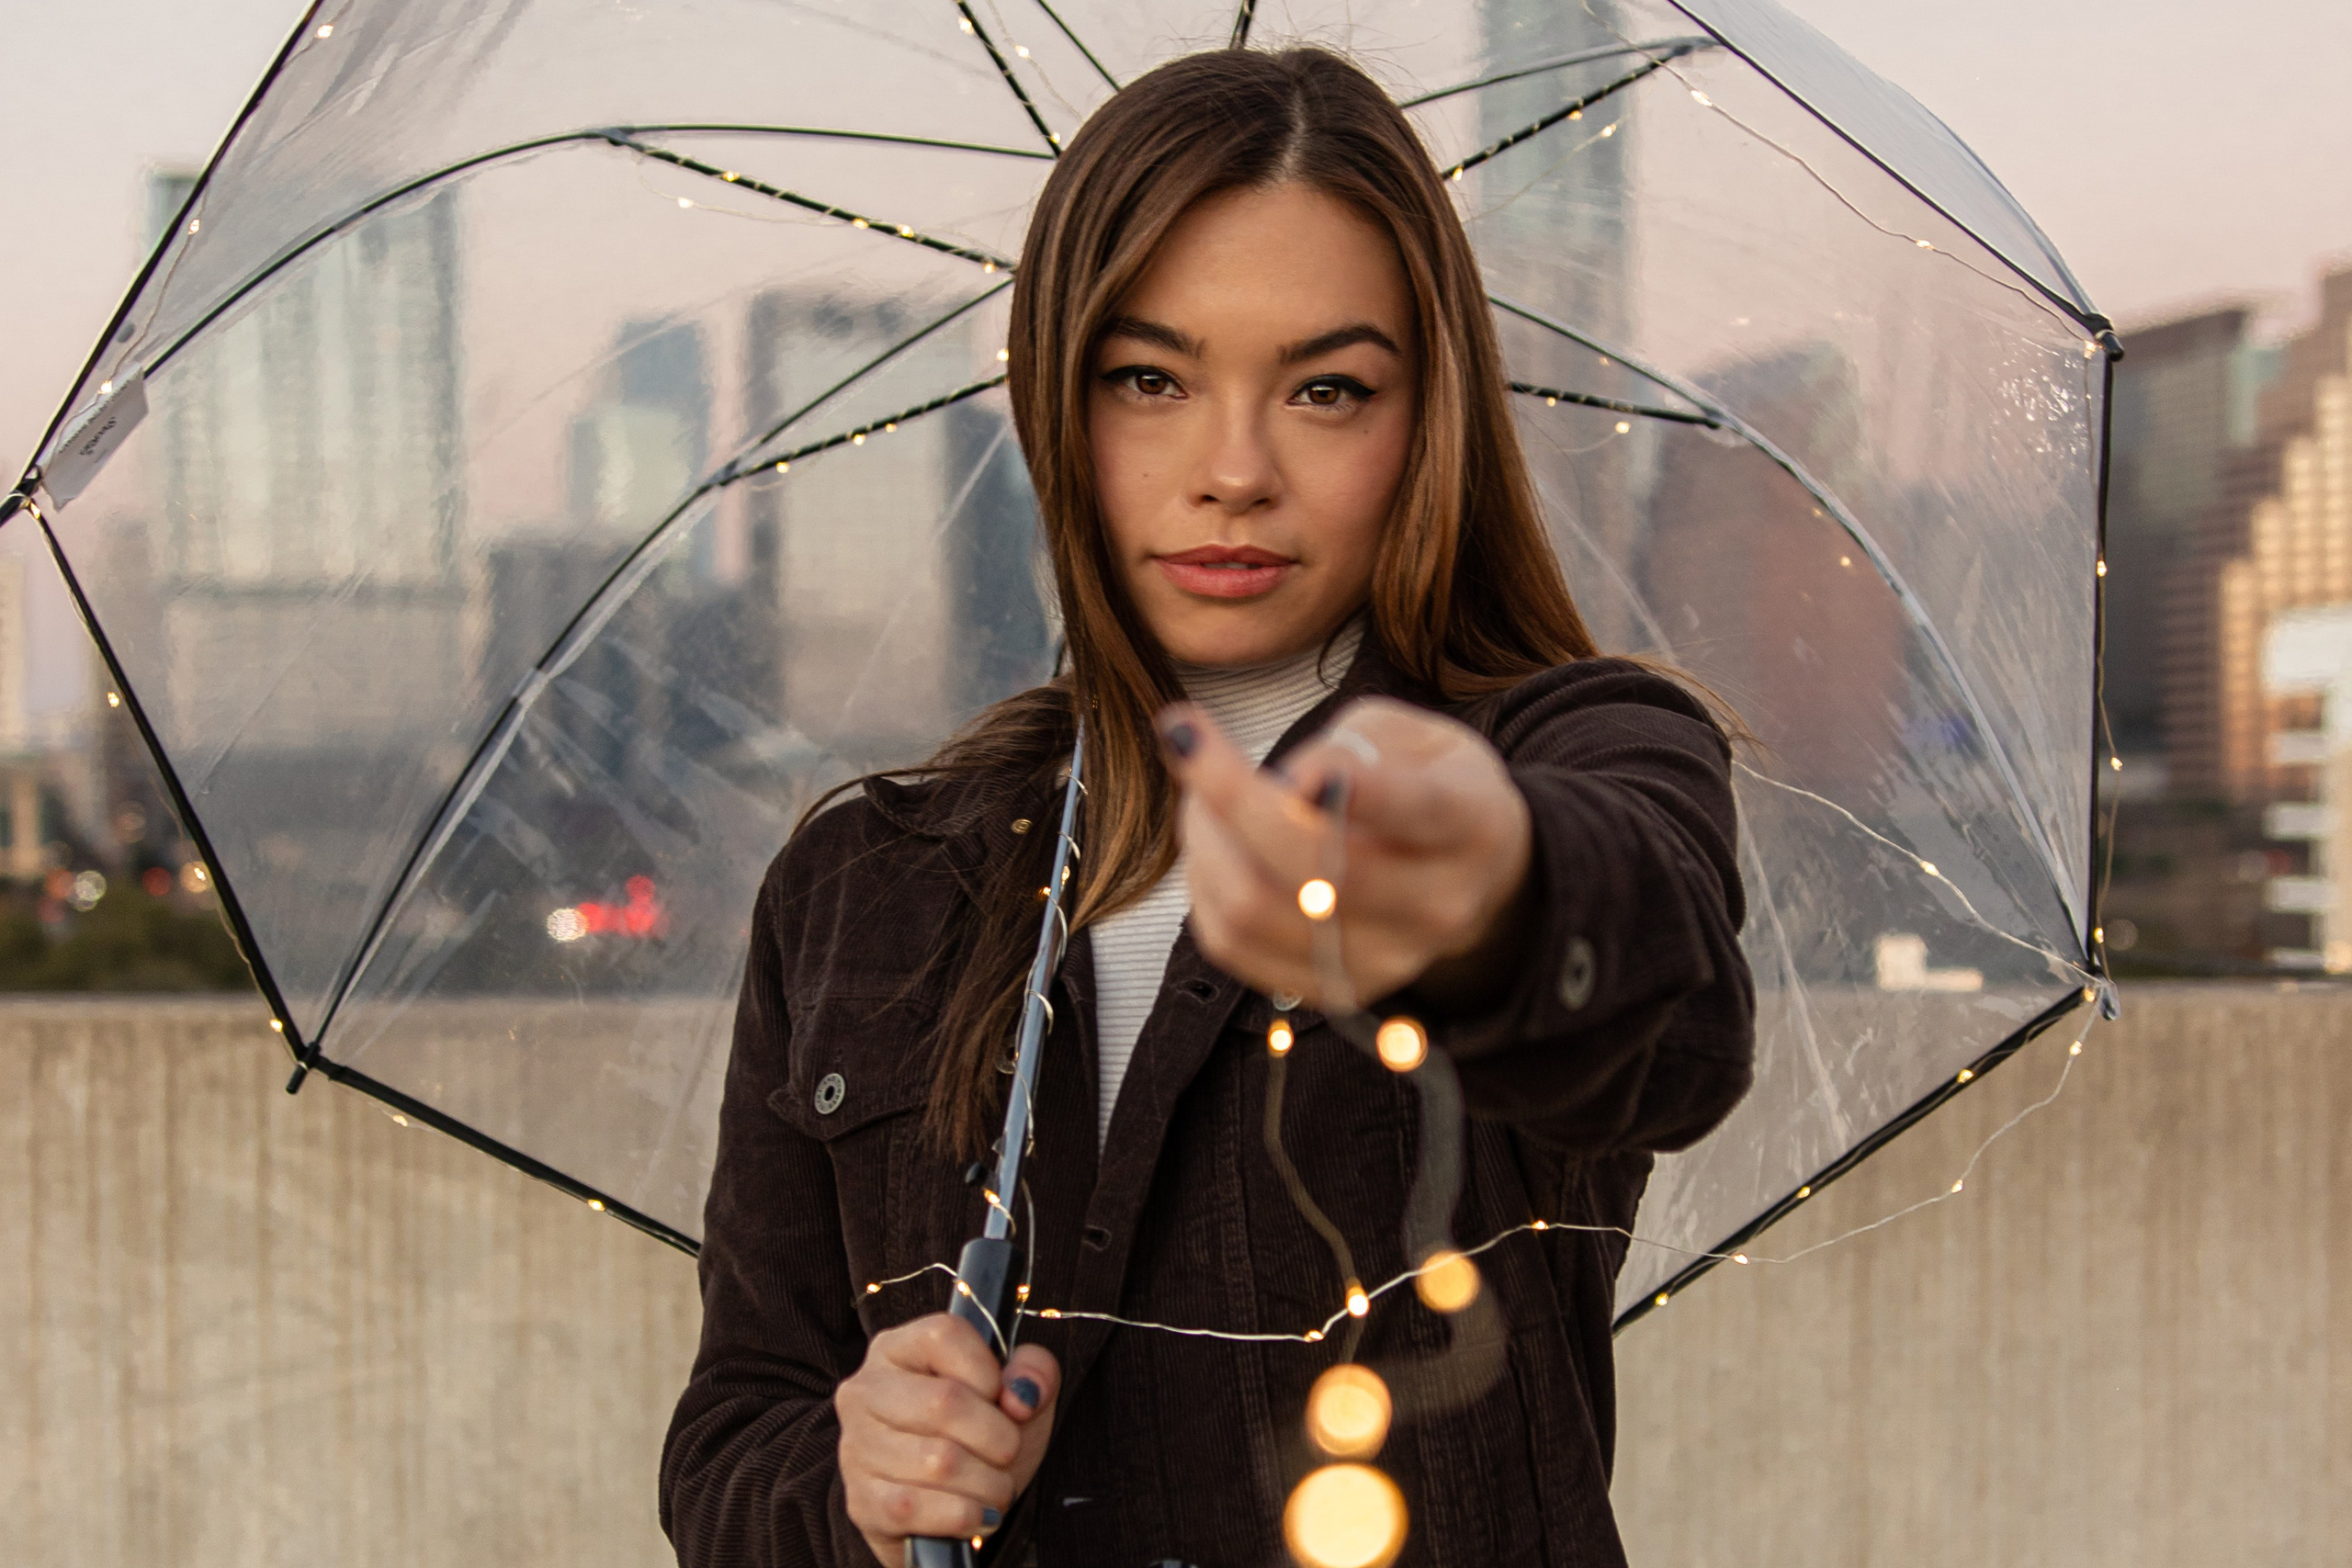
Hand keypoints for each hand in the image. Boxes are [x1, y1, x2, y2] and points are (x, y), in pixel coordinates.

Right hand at [835, 1315, 1060, 1565]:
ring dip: (988, 1483)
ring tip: (995, 1486)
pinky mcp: (861, 1503)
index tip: (1000, 1397)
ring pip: (939, 1462)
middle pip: (945, 1401)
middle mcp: (866, 1391)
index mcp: (897, 1348)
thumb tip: (1022, 1395)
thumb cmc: (980, 1437)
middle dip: (998, 1437)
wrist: (949, 1509)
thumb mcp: (1016, 1393)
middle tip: (1008, 1452)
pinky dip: (963, 1516)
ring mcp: (857, 1448)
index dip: (988, 1370)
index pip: (943, 1335)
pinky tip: (976, 1514)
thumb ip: (1034, 1372)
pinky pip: (917, 1508)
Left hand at [1158, 695, 1533, 1010]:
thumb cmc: (1428, 785)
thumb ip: (1351, 746)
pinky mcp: (1338, 989)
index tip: (1296, 762)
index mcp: (1470, 823)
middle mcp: (1438, 903)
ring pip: (1255, 910)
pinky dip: (1202, 888)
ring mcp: (1389, 958)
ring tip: (1200, 796)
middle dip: (1227, 794)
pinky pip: (1234, 946)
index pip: (1414, 808)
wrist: (1470, 876)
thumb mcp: (1412, 736)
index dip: (1352, 786)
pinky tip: (1213, 847)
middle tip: (1189, 740)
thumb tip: (1287, 784)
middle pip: (1313, 865)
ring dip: (1203, 842)